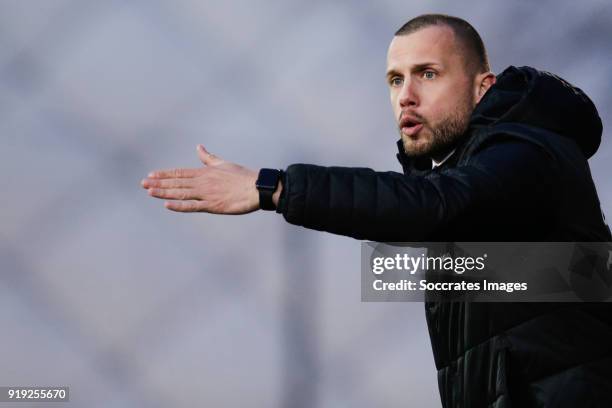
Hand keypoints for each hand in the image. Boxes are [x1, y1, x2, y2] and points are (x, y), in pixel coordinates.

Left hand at [142, 145, 259, 213]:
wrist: (256, 188)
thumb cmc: (242, 176)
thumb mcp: (223, 164)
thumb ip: (208, 157)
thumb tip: (199, 147)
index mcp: (204, 172)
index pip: (179, 173)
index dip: (164, 174)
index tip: (151, 175)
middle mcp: (202, 182)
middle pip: (176, 182)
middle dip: (158, 183)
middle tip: (143, 183)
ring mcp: (206, 194)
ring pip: (180, 193)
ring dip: (164, 192)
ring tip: (149, 191)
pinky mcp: (212, 206)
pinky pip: (192, 206)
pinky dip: (179, 206)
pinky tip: (167, 205)